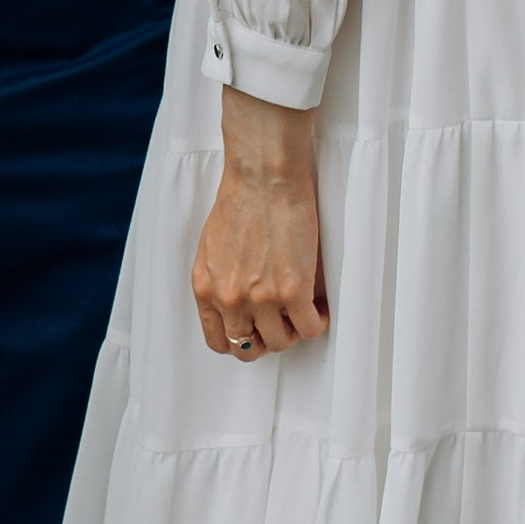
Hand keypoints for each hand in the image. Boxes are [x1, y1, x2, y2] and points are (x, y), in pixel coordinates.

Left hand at [192, 90, 326, 359]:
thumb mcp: (213, 248)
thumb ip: (220, 281)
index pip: (218, 341)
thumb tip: (239, 304)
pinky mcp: (292, 291)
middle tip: (284, 321)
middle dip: (269, 338)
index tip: (256, 330)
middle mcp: (228, 299)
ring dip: (295, 330)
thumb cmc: (241, 199)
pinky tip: (319, 306)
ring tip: (304, 311)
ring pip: (282, 342)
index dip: (241, 342)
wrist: (263, 175)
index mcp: (205, 288)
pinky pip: (309, 327)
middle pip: (250, 349)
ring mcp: (260, 299)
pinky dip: (318, 322)